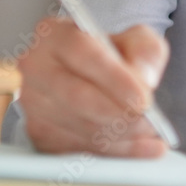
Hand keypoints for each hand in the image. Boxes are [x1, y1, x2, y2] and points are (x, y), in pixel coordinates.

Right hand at [17, 18, 169, 156]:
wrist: (99, 76)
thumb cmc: (115, 54)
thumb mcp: (138, 40)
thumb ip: (145, 52)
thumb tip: (144, 79)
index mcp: (54, 34)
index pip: (80, 52)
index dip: (113, 77)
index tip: (142, 97)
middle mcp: (36, 68)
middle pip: (75, 95)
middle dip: (117, 112)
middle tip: (148, 119)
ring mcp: (34, 105)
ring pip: (79, 126)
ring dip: (120, 134)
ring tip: (151, 131)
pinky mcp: (41, 135)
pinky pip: (80, 149)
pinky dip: (116, 151)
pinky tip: (143, 146)